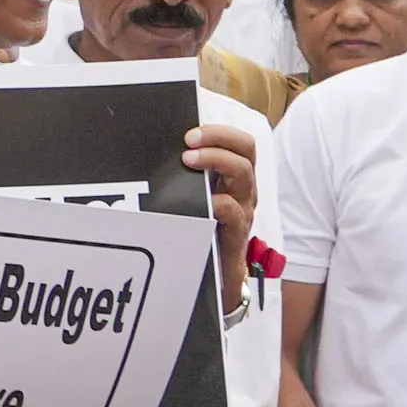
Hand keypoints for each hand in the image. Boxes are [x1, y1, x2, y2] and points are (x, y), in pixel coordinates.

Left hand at [183, 122, 256, 297]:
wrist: (218, 274)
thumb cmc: (204, 229)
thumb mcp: (199, 197)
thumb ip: (189, 177)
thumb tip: (160, 153)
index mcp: (236, 177)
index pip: (239, 142)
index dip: (218, 132)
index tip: (190, 133)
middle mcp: (244, 188)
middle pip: (246, 149)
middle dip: (217, 139)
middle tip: (189, 142)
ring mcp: (244, 209)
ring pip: (243, 174)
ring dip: (216, 160)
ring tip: (189, 160)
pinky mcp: (237, 232)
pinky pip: (235, 212)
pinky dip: (221, 202)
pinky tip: (204, 201)